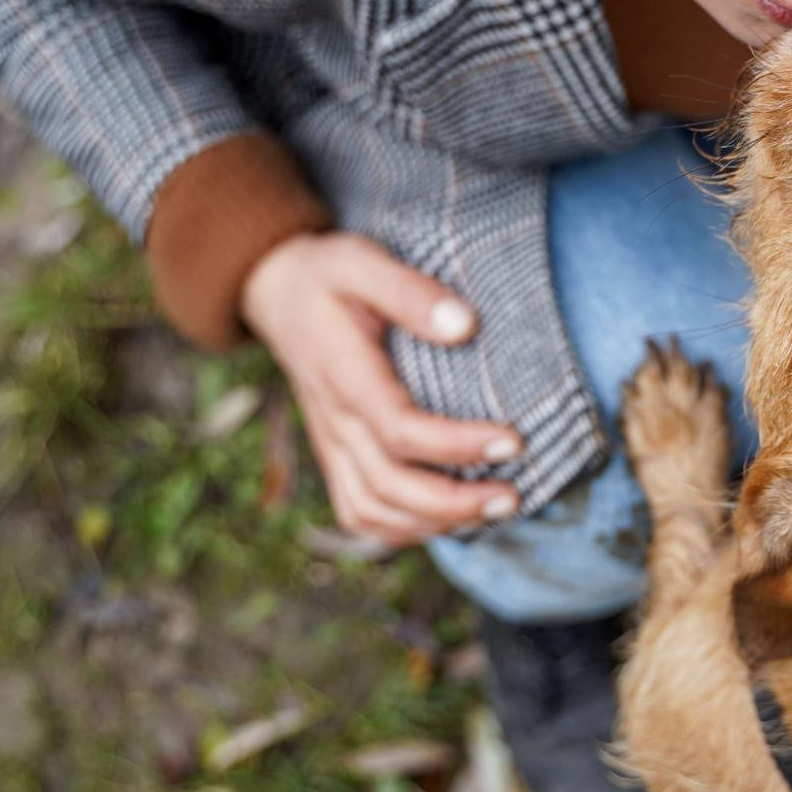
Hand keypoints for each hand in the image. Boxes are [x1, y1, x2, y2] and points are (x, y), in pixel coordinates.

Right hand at [242, 231, 522, 546]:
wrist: (278, 293)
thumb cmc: (329, 275)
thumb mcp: (362, 262)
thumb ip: (410, 292)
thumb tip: (466, 325)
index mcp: (344, 375)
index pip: (399, 429)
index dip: (457, 445)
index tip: (513, 441)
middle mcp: (334, 420)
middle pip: (388, 486)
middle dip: (454, 502)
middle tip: (513, 495)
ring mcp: (330, 443)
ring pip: (372, 510)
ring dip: (434, 523)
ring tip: (493, 510)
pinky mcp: (334, 454)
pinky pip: (358, 511)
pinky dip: (402, 529)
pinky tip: (448, 521)